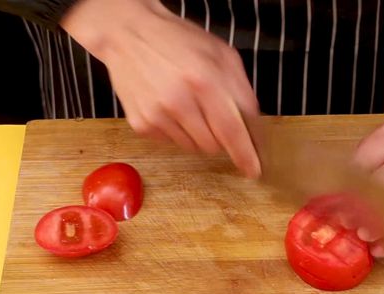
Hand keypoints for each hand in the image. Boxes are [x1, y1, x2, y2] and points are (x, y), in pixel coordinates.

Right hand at [61, 0, 260, 177]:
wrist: (128, 35)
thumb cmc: (179, 42)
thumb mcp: (222, 55)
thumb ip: (242, 92)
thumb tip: (253, 132)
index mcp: (206, 80)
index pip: (234, 131)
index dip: (247, 154)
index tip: (255, 169)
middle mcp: (180, 101)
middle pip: (217, 145)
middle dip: (224, 138)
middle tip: (216, 115)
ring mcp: (158, 116)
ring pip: (196, 148)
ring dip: (201, 135)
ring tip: (190, 105)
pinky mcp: (142, 126)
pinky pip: (174, 143)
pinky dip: (179, 131)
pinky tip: (171, 107)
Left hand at [354, 91, 383, 256]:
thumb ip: (371, 154)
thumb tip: (338, 185)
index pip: (365, 159)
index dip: (344, 183)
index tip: (329, 200)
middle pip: (383, 183)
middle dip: (357, 205)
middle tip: (341, 220)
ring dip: (378, 222)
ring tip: (360, 233)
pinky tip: (381, 246)